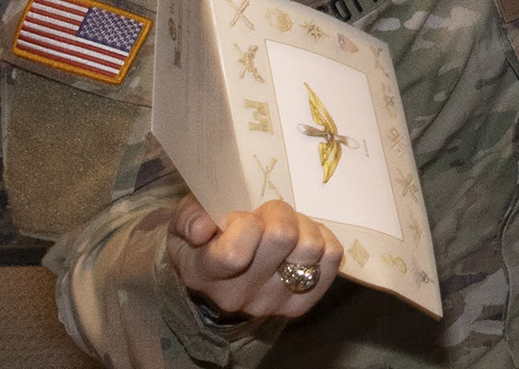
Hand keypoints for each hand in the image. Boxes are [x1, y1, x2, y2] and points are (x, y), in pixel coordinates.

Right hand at [166, 195, 339, 321]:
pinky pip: (332, 259)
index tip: (241, 216)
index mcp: (203, 274)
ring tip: (286, 226)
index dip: (246, 223)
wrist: (223, 269)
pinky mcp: (300, 303)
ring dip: (303, 226)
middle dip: (278, 213)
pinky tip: (303, 238)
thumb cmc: (206, 235)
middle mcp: (236, 297)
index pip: (234, 255)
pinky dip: (323, 239)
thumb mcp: (186, 218)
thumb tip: (202, 229)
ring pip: (311, 247)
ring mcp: (271, 304)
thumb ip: (189, 217)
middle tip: (267, 215)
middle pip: (281, 238)